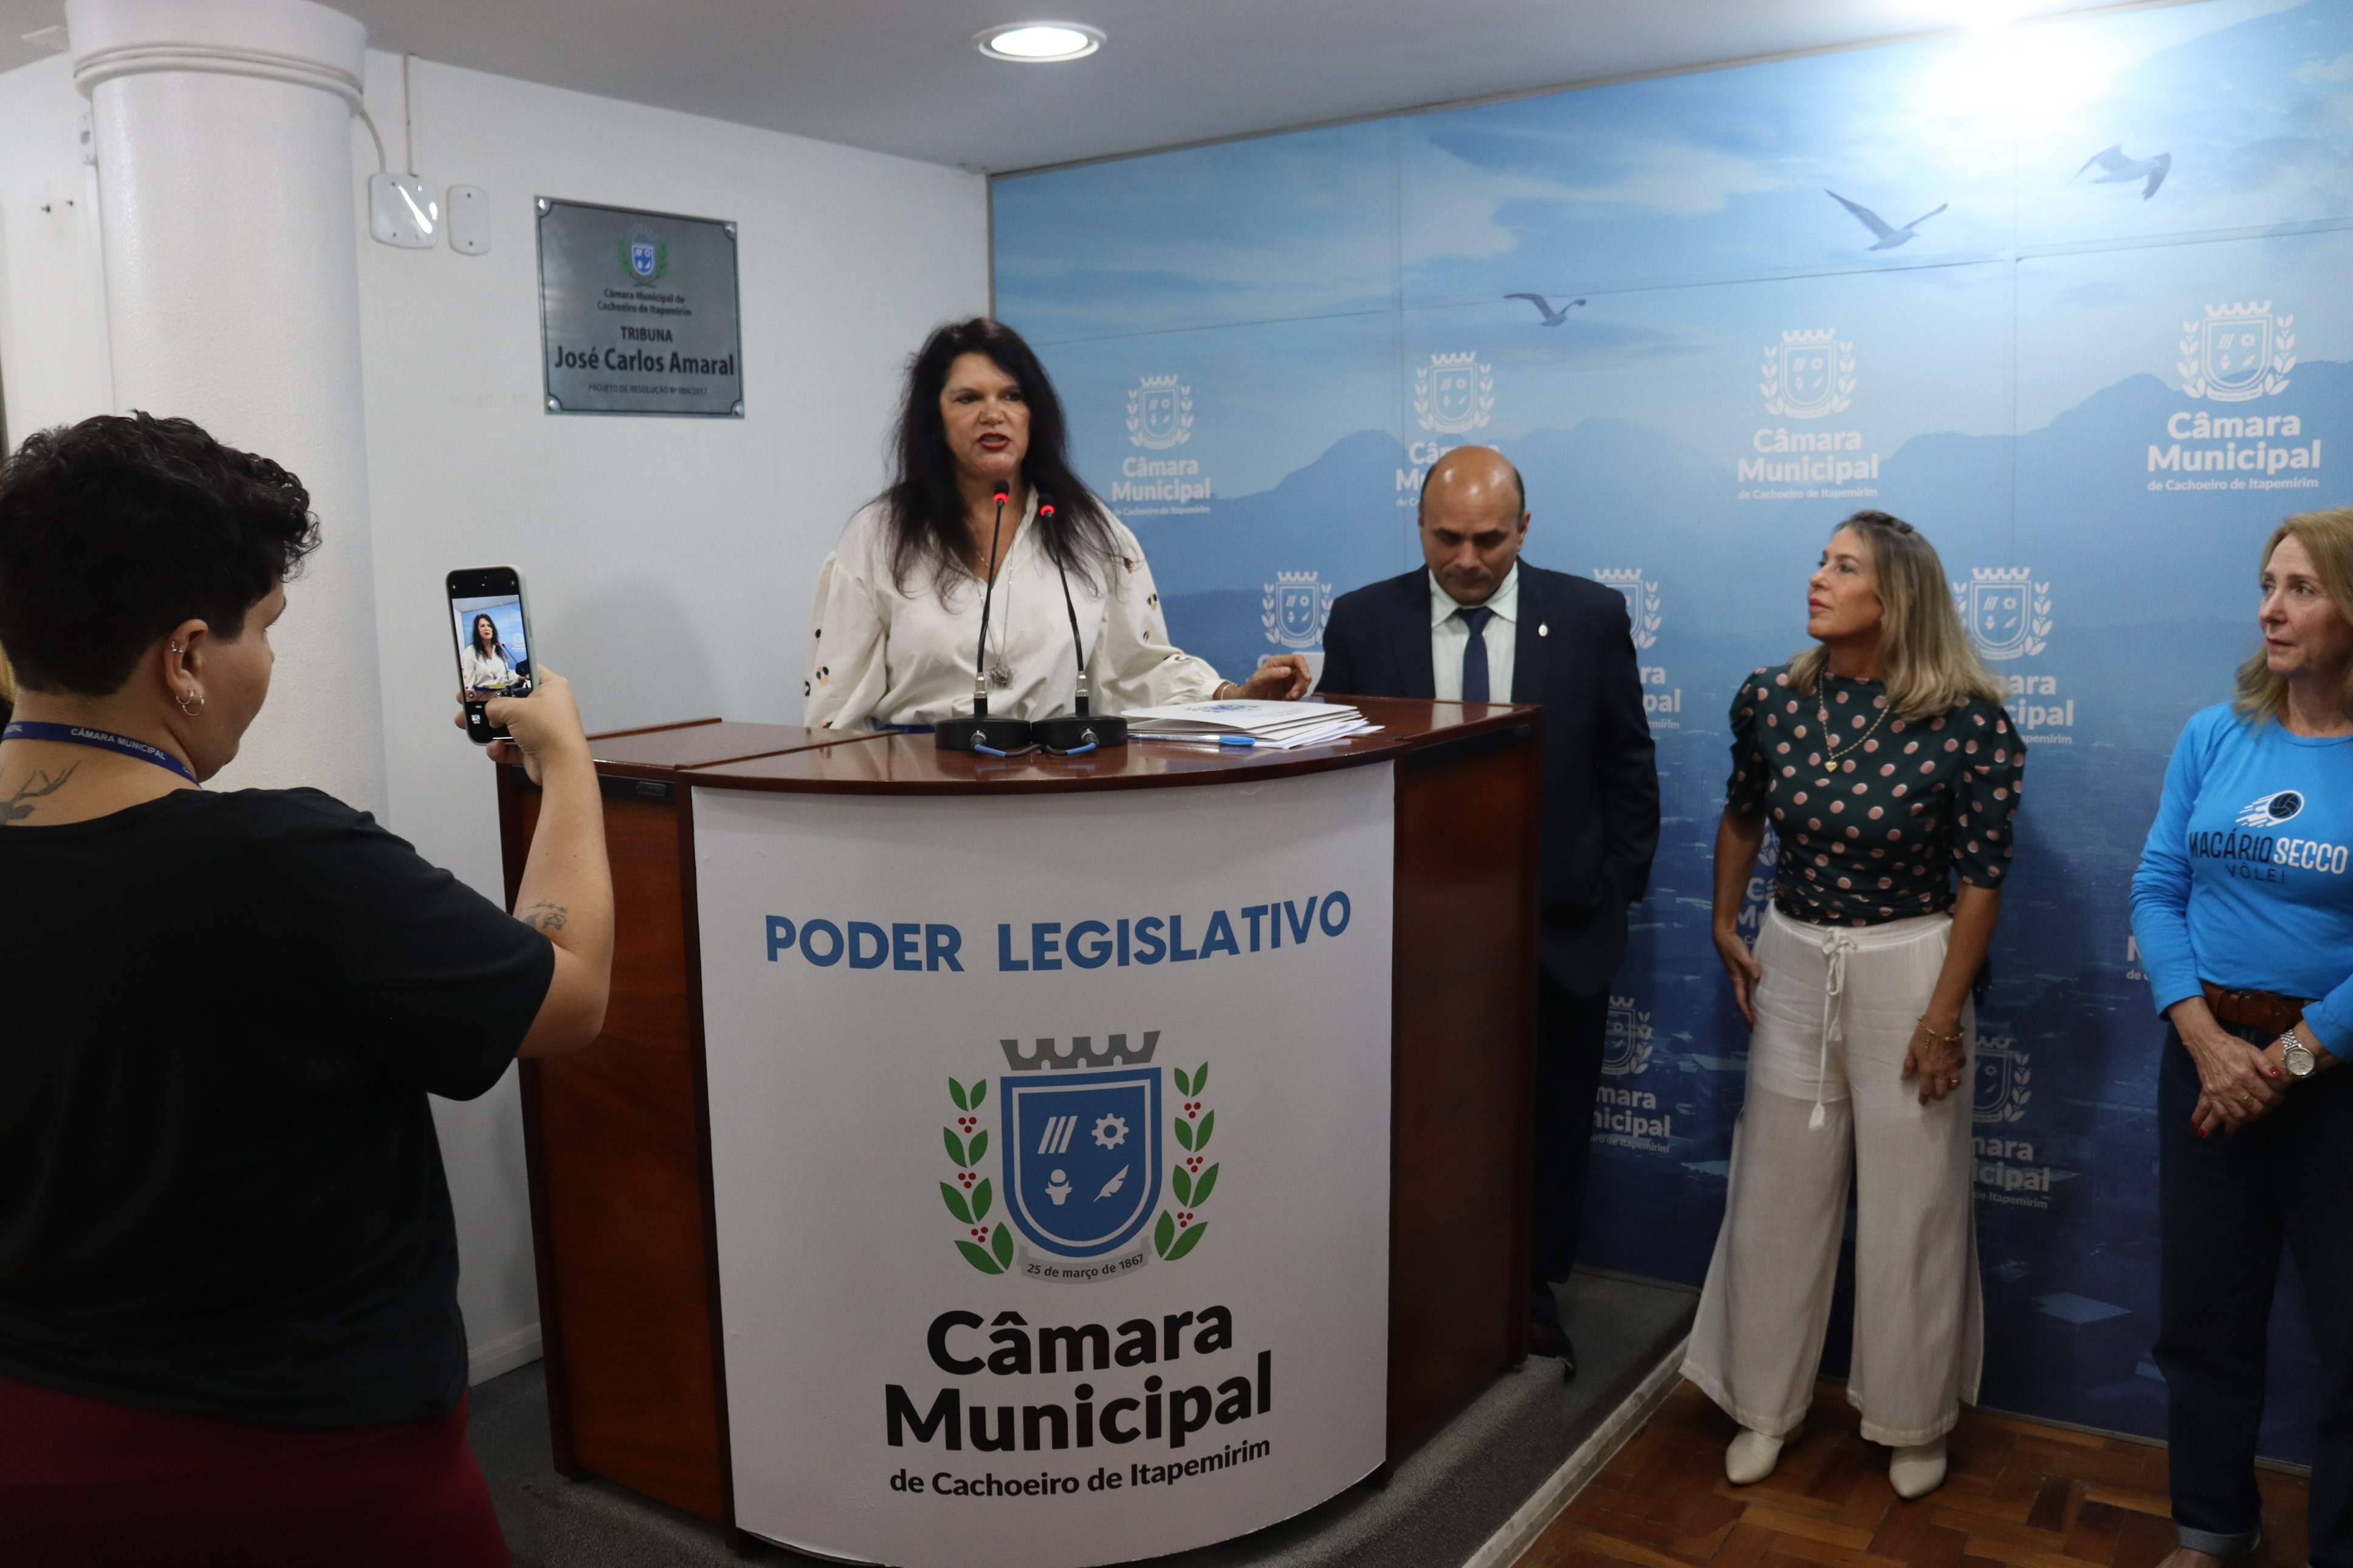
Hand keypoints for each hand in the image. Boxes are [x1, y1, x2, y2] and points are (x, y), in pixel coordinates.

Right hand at [452, 667, 589, 784]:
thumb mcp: (514, 708)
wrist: (561, 766)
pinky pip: (511, 745)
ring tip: (463, 723)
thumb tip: (490, 713)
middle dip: (487, 702)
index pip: (527, 670)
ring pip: (508, 723)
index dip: (506, 671)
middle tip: (465, 699)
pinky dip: (500, 748)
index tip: (485, 672)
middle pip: (512, 699)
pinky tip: (495, 748)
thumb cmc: (545, 727)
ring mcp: (541, 727)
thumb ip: (495, 705)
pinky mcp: (534, 748)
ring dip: (487, 726)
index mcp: (551, 687)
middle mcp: (548, 705)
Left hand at [1231, 655, 1311, 700]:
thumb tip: (1288, 670)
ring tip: (1287, 698)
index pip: (1297, 659)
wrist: (1248, 702)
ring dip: (1298, 691)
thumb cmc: (1251, 688)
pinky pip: (1299, 692)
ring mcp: (1288, 680)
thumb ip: (1272, 674)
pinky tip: (1285, 699)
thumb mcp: (1258, 681)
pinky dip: (1295, 697)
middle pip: (1303, 673)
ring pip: (1303, 683)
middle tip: (1292, 695)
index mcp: (1278, 662)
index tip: (1307, 677)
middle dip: (1300, 684)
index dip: (1304, 667)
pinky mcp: (1289, 690)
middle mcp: (1285, 669)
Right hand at [1712, 925, 1762, 1025]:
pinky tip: (1764, 994)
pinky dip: (1756, 993)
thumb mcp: (1741, 956)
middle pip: (1744, 1002)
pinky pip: (1751, 987)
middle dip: (1750, 1015)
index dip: (1747, 1014)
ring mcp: (1740, 977)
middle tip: (1759, 1026)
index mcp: (1736, 981)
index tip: (1753, 1026)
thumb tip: (1758, 976)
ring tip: (1763, 1014)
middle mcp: (1738, 982)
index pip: (1742, 1002)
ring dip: (1753, 1005)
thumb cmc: (1732, 946)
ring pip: (1747, 995)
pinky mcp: (1743, 971)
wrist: (1723, 936)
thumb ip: (1750, 966)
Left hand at [1901, 1017, 1967, 1105]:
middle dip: (1939, 1097)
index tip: (1923, 1102)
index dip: (1924, 1099)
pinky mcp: (1961, 1058)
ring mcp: (1953, 1066)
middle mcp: (1941, 1072)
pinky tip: (1954, 1067)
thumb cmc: (1923, 1035)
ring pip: (1955, 1084)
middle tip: (1936, 1096)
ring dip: (1950, 1087)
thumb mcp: (1911, 1049)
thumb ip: (1909, 1064)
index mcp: (1927, 1071)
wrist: (1942, 1024)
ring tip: (1946, 1085)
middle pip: (1943, 1092)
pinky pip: (1960, 1069)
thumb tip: (1904, 1078)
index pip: (1926, 1091)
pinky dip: (1957, 1070)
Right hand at [2172, 1001, 2285, 1136]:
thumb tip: (2279, 1076)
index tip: (2280, 1098)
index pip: (2266, 1096)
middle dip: (2267, 1110)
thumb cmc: (2232, 1046)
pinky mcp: (2211, 1095)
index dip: (2277, 1099)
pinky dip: (2231, 1121)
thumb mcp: (2252, 1050)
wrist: (2206, 1044)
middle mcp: (2232, 1087)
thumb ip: (2266, 1064)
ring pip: (2239, 1115)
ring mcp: (2220, 1093)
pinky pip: (2222, 1114)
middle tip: (2271, 1106)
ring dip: (2251, 1118)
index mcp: (2245, 1075)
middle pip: (2254, 1108)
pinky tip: (2240, 1122)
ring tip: (2258, 1114)